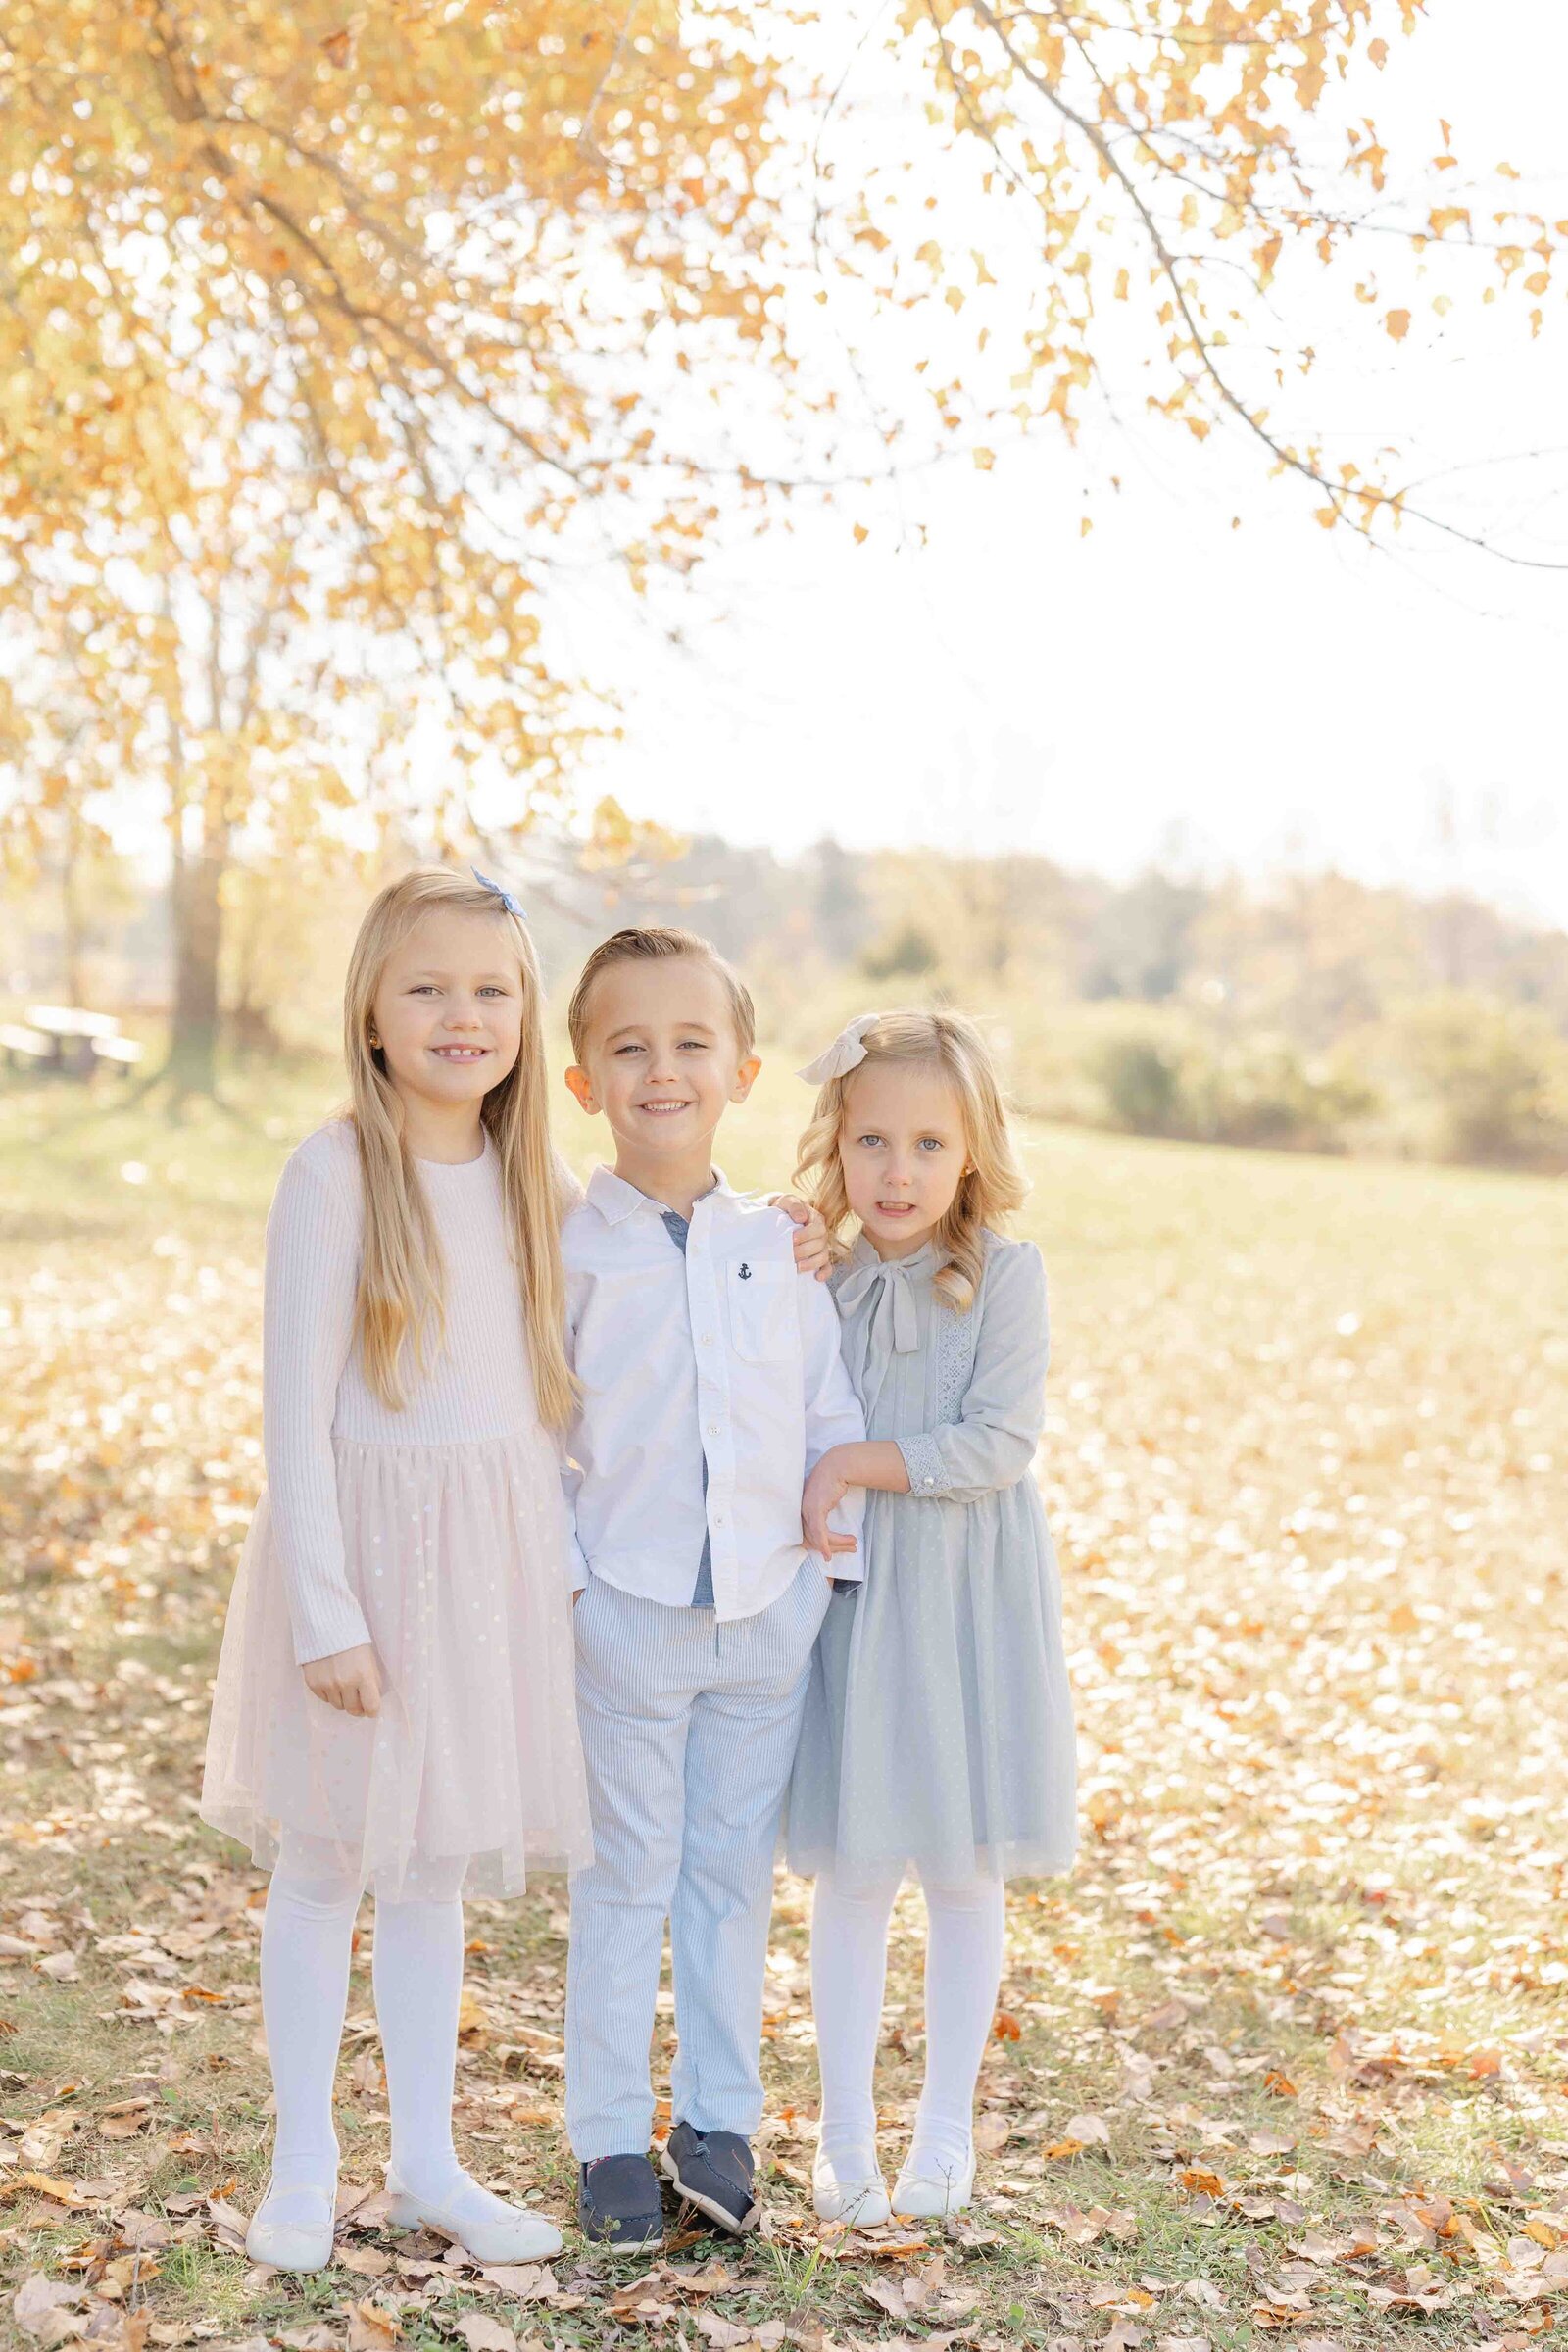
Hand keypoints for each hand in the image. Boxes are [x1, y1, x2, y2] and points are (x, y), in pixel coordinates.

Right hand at [302, 1644, 381, 1716]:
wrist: (326, 1625)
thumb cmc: (353, 1641)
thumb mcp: (370, 1659)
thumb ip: (373, 1681)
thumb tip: (372, 1700)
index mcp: (364, 1676)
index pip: (371, 1707)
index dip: (373, 1710)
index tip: (372, 1709)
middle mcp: (345, 1683)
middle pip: (353, 1710)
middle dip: (358, 1707)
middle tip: (358, 1699)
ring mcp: (328, 1685)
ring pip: (338, 1705)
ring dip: (343, 1699)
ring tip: (344, 1685)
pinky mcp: (313, 1684)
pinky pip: (324, 1699)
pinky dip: (330, 1693)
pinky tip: (332, 1680)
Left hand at [775, 1192, 832, 1280]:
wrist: (779, 1217)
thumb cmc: (785, 1209)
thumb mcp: (787, 1201)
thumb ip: (794, 1205)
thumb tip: (801, 1217)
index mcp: (816, 1219)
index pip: (818, 1228)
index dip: (806, 1235)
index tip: (792, 1239)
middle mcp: (821, 1234)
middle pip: (820, 1244)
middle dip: (805, 1251)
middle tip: (790, 1254)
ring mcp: (821, 1247)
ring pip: (823, 1257)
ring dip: (812, 1263)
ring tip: (797, 1267)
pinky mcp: (818, 1258)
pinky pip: (827, 1267)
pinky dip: (825, 1273)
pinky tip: (817, 1277)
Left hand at [802, 1448, 859, 1563]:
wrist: (838, 1465)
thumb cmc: (835, 1480)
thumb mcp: (827, 1499)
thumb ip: (824, 1511)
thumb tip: (829, 1528)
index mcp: (802, 1509)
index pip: (806, 1535)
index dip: (820, 1546)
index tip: (833, 1552)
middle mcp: (801, 1511)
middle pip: (811, 1539)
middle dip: (832, 1548)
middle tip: (851, 1549)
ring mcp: (806, 1510)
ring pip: (817, 1538)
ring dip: (837, 1544)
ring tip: (854, 1544)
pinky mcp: (815, 1509)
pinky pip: (820, 1532)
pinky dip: (826, 1544)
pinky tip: (831, 1552)